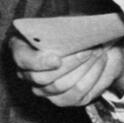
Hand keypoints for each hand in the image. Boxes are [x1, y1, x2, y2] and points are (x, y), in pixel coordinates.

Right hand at [9, 33, 123, 108]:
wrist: (95, 44)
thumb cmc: (75, 31)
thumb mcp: (66, 23)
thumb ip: (61, 28)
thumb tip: (67, 34)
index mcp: (22, 49)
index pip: (22, 59)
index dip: (38, 62)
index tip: (57, 59)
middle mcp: (28, 74)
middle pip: (42, 78)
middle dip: (69, 63)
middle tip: (89, 49)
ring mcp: (44, 90)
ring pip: (61, 86)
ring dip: (83, 68)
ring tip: (97, 51)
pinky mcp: (64, 99)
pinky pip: (78, 93)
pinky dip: (93, 76)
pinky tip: (101, 61)